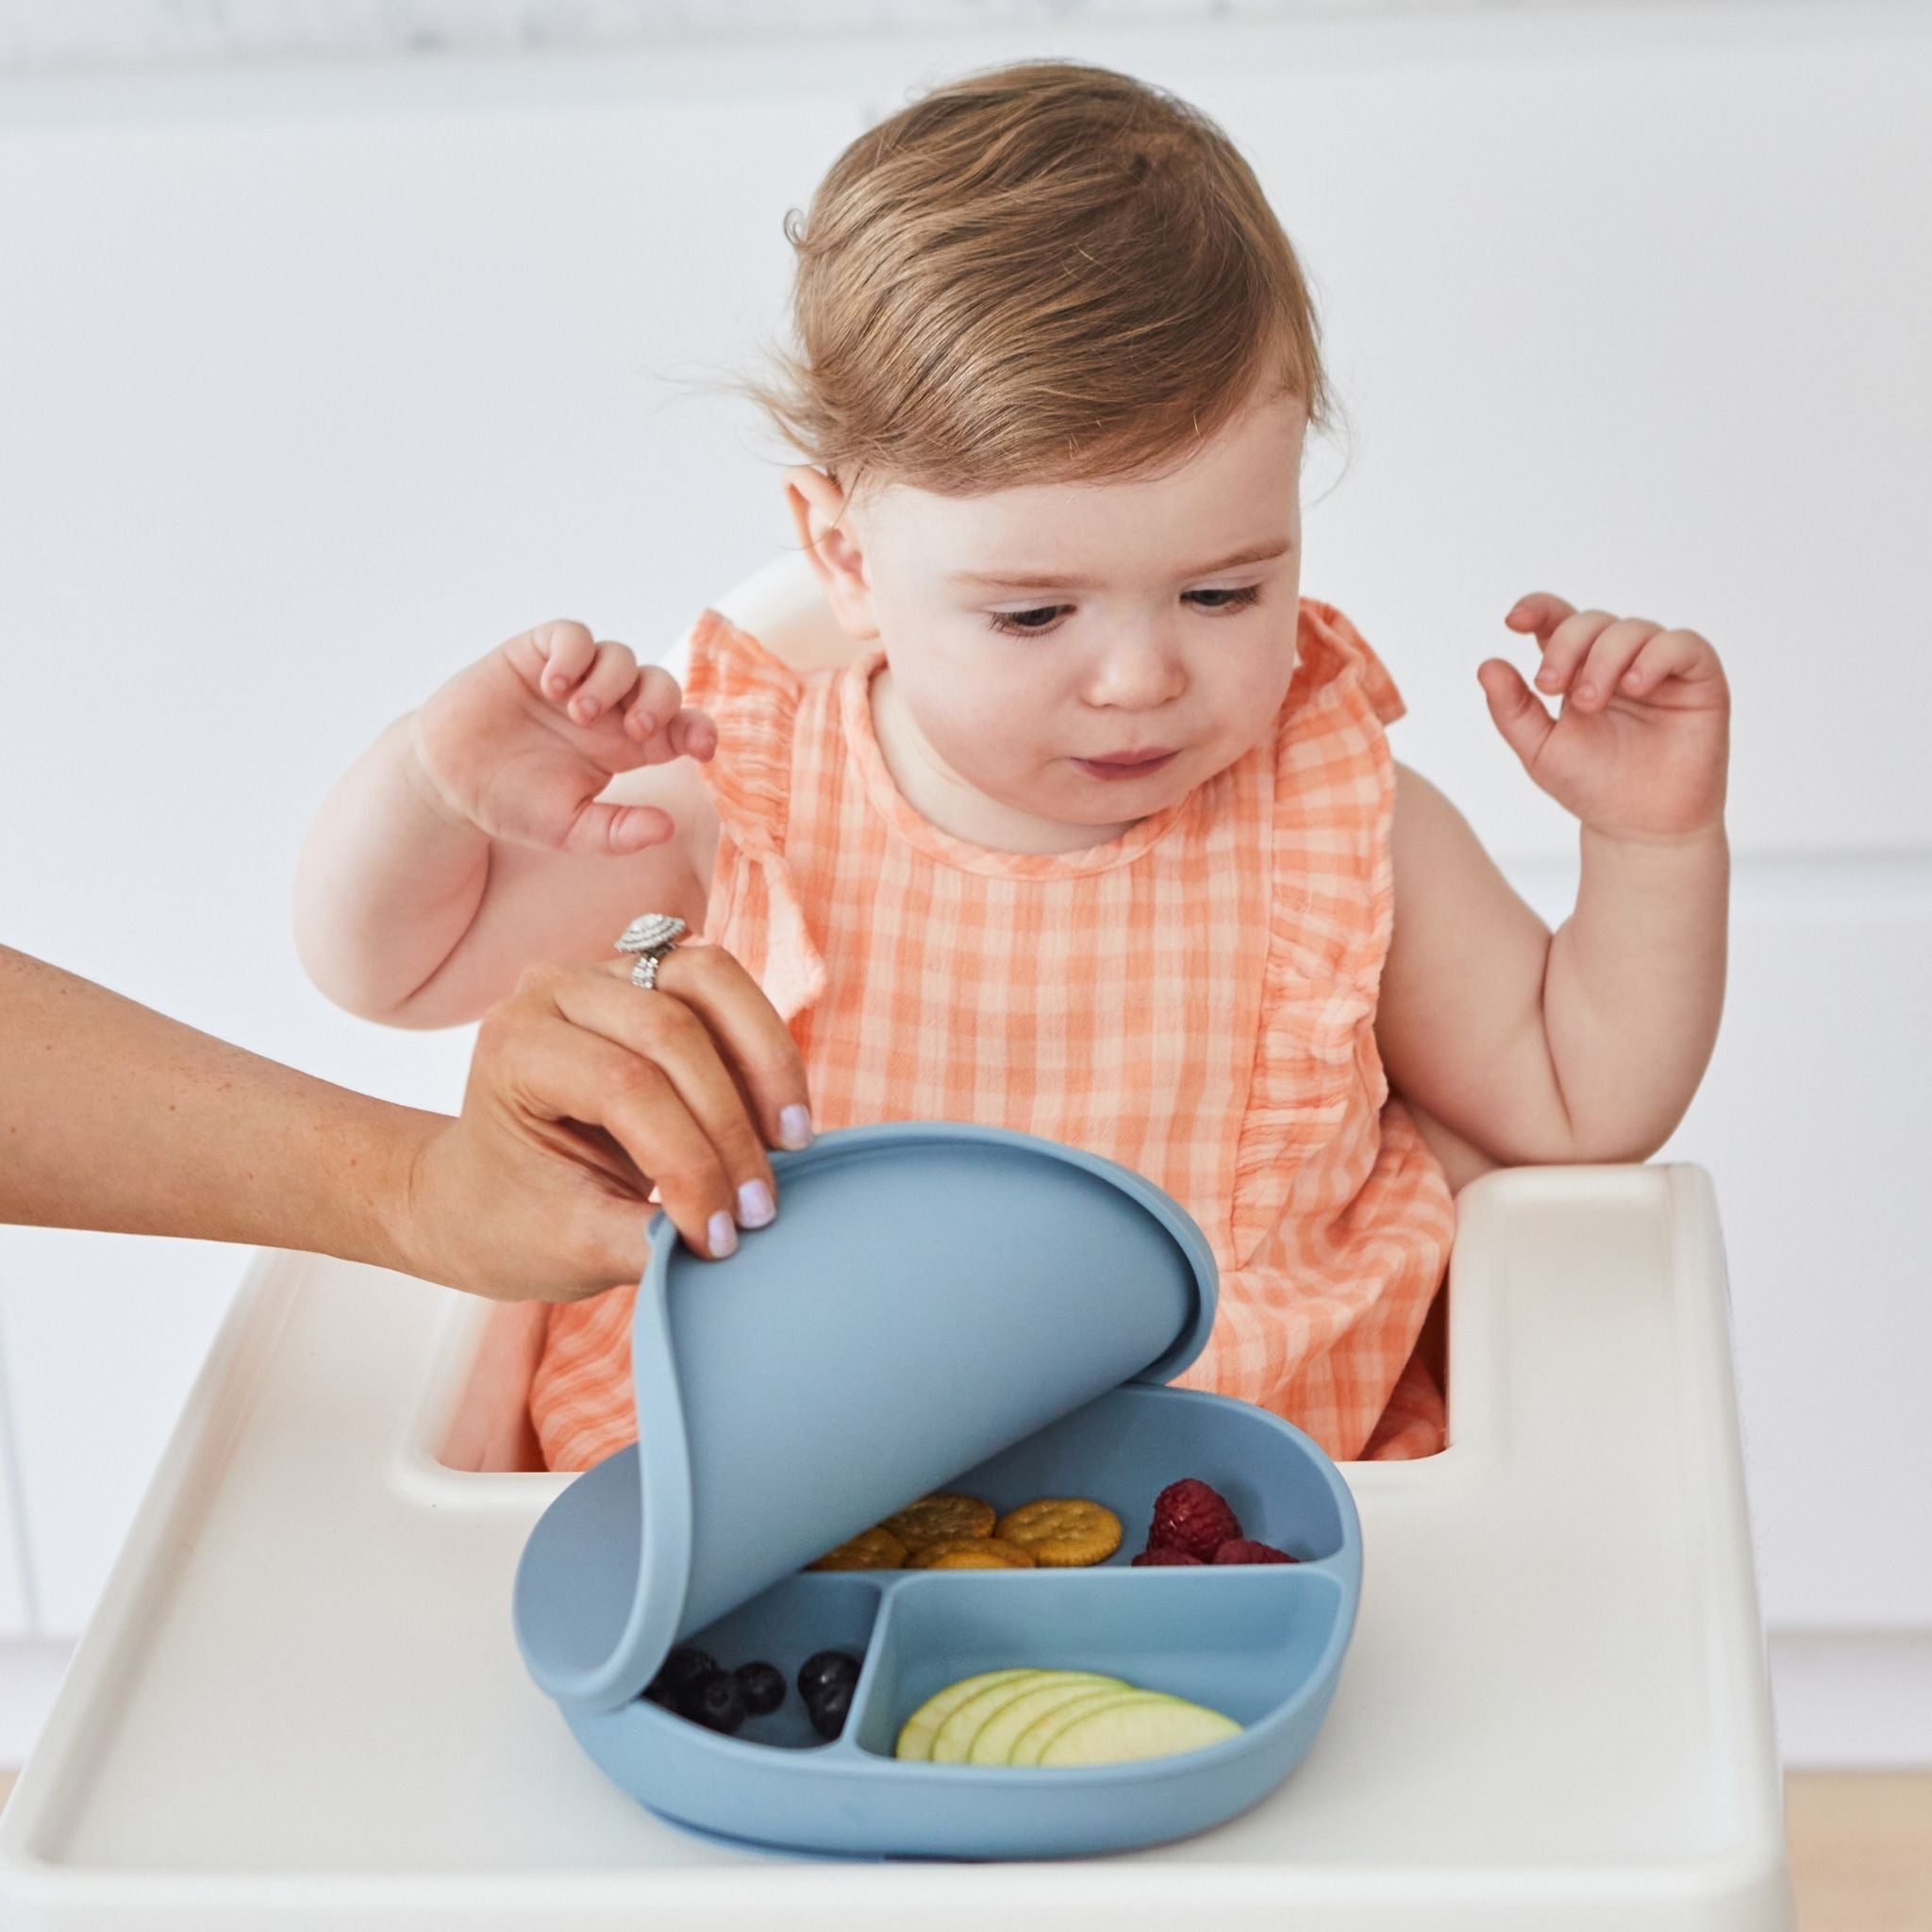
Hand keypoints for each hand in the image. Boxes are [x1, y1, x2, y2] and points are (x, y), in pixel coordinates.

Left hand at [397, 945, 812, 1299]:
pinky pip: (731, 994)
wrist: (484, 1194)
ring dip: (767, 1066)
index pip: (623, 1087)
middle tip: (759, 1208)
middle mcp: (557, 991)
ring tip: (791, 1144)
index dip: (688, 1162)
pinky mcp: (657, 981)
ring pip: (713, 982)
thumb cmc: (515, 1221)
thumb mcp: (574, 1246)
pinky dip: (765, 1054)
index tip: (718, 1238)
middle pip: (673, 1030)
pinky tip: (777, 1121)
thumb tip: (736, 1244)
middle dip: (730, 1126)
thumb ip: (650, 1242)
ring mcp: (610, 975)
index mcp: (515, 1045)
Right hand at [410, 620, 719, 855]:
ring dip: (611, 682)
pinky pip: (573, 635)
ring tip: (578, 713)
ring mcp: (576, 678)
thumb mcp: (570, 829)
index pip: (679, 726)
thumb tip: (668, 829)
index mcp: (627, 746)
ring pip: (622, 657)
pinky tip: (554, 687)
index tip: (703, 747)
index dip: (698, 730)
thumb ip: (618, 832)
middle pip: (660, 685)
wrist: (449, 781)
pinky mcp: (539, 654)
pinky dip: (574, 655)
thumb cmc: (513, 803)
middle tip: (634, 732)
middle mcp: (609, 708)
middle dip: (659, 703)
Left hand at [1477, 593, 1729, 841]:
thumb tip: (1487, 664)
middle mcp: (1619, 660)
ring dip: (1604, 658)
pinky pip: (1682, 644)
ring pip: (1632, 629)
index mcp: (1578, 669)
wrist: (1640, 827)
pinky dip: (1655, 656)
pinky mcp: (1699, 678)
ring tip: (1590, 702)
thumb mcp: (1539, 748)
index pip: (1558, 621)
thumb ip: (1512, 709)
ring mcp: (1659, 666)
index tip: (1514, 621)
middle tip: (1550, 686)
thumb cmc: (1591, 785)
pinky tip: (1634, 685)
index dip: (1538, 610)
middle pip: (1591, 621)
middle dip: (1566, 645)